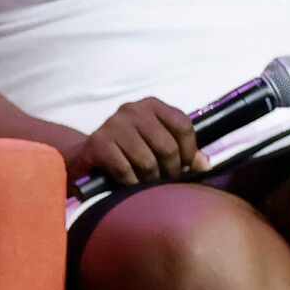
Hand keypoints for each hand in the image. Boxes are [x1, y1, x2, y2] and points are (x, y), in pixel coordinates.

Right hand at [66, 97, 206, 190]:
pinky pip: (125, 171)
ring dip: (149, 180)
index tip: (184, 166)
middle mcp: (132, 109)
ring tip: (146, 183)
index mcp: (151, 105)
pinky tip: (129, 184)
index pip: (182, 125)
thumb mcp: (156, 145)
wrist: (85, 157)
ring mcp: (113, 124)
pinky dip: (131, 183)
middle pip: (167, 147)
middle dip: (170, 171)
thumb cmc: (127, 151)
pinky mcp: (98, 143)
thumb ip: (182, 152)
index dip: (189, 151)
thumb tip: (204, 165)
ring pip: (147, 162)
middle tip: (165, 180)